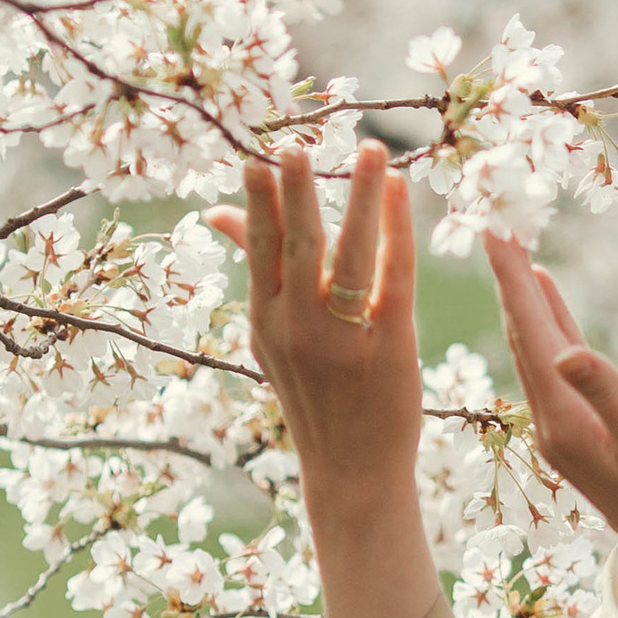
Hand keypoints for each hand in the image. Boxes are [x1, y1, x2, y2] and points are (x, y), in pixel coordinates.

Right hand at [214, 139, 438, 617]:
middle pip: (295, 246)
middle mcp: (297, 328)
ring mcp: (343, 339)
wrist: (352, 473)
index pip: (257, 249)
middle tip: (299, 144)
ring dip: (361, 200)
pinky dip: (398, 232)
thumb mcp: (270, 337)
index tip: (259, 154)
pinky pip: (395, 278)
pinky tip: (403, 194)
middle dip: (298, 193)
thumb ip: (255, 271)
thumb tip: (214, 213)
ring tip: (372, 153)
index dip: (258, 201)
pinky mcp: (389, 347)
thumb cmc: (315, 395)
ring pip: (349, 255)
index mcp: (264, 320)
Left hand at [484, 229, 617, 617]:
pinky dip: (555, 333)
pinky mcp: (588, 435)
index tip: (495, 229)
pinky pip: (561, 370)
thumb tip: (567, 350)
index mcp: (564, 423)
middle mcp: (555, 425)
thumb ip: (609, 396)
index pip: (532, 337)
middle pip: (524, 339)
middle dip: (509, 282)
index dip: (514, 281)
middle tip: (495, 224)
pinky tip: (554, 309)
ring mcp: (569, 431)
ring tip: (516, 254)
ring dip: (527, 304)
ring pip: (539, 352)